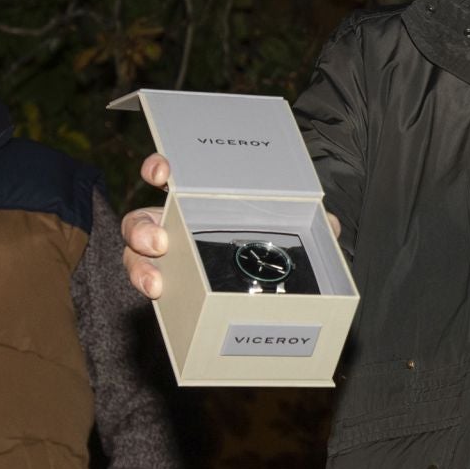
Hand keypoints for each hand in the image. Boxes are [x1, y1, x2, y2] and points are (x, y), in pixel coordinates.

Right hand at [120, 150, 342, 300]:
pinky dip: (154, 293)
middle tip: (160, 242)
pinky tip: (166, 300)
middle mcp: (176, 223)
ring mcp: (172, 257)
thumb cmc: (277, 229)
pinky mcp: (174, 287)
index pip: (167, 174)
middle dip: (142, 229)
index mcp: (198, 195)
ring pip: (137, 258)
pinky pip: (154, 288)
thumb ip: (315, 219)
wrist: (280, 266)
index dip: (158, 168)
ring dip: (140, 269)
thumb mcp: (297, 219)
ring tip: (157, 284)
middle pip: (141, 221)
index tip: (163, 171)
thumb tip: (332, 225)